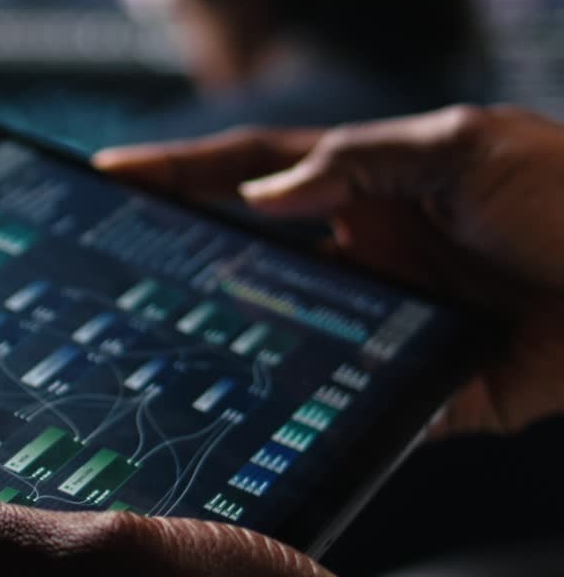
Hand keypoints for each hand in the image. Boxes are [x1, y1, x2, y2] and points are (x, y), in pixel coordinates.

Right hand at [95, 107, 563, 436]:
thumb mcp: (465, 148)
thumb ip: (360, 163)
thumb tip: (261, 193)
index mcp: (371, 183)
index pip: (257, 171)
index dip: (183, 171)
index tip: (113, 175)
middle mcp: (367, 249)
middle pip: (258, 256)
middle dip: (187, 260)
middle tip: (112, 273)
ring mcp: (388, 318)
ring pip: (292, 336)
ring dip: (237, 344)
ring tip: (163, 353)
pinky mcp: (423, 384)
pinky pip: (354, 404)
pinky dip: (312, 417)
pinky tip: (260, 427)